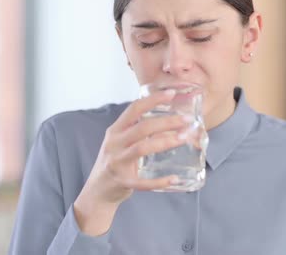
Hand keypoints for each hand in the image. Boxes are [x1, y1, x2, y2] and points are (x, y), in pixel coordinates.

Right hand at [79, 88, 187, 204]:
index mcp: (115, 130)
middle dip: (167, 122)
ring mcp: (117, 162)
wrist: (97, 191)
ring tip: (184, 138)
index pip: (134, 109)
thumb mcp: (123, 142)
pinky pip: (143, 182)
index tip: (171, 94)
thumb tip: (172, 124)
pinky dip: (159, 181)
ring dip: (166, 142)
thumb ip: (141, 132)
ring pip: (142, 148)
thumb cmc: (115, 162)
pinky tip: (174, 179)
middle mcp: (114, 143)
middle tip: (187, 120)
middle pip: (142, 127)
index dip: (153, 100)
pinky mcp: (122, 181)